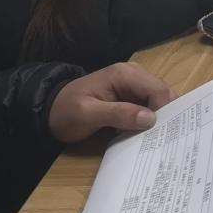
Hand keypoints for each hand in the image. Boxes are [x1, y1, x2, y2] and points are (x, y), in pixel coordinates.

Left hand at [49, 63, 172, 143]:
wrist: (48, 112)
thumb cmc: (66, 112)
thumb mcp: (88, 115)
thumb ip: (118, 114)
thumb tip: (150, 119)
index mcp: (125, 74)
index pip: (158, 90)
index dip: (164, 111)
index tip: (161, 134)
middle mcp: (133, 74)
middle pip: (162, 94)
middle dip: (164, 115)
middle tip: (161, 138)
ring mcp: (132, 84)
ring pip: (157, 101)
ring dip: (156, 118)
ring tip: (152, 138)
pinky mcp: (129, 95)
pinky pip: (147, 106)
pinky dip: (148, 120)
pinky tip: (142, 133)